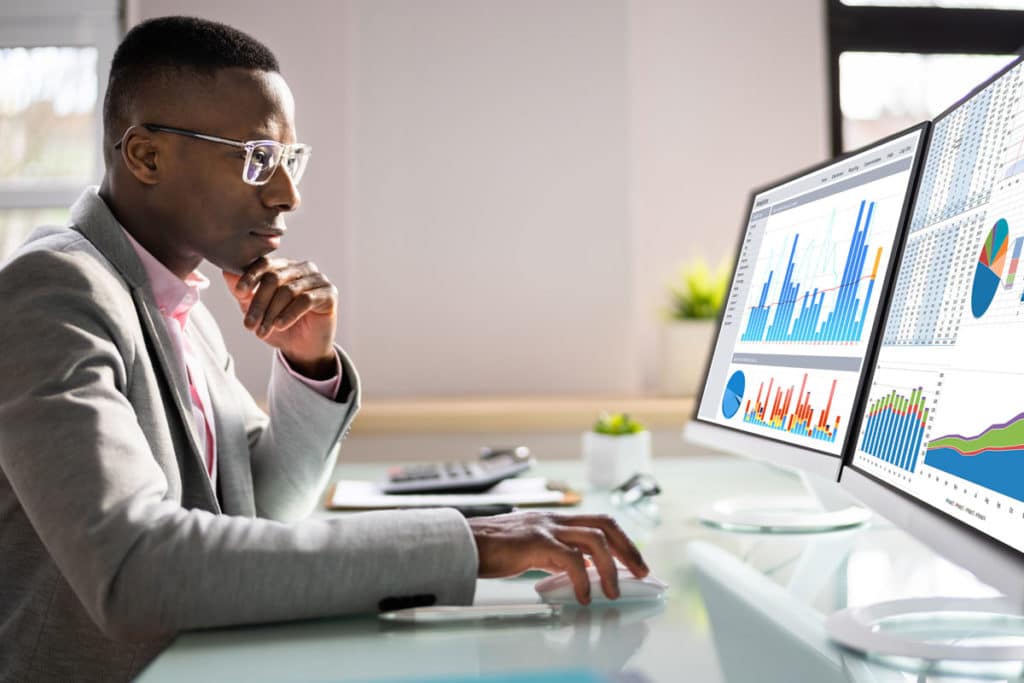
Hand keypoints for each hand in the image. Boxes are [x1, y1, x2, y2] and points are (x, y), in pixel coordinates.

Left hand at [223, 258, 337, 377]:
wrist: (302, 349)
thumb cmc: (279, 326)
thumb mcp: (255, 308)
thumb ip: (242, 290)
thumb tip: (226, 271)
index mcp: (284, 267)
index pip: (265, 263)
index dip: (250, 276)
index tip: (238, 293)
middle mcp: (302, 269)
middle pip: (275, 278)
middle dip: (258, 303)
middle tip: (249, 325)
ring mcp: (318, 280)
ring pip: (288, 290)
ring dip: (271, 313)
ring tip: (262, 331)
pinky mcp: (329, 294)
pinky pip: (305, 300)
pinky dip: (289, 314)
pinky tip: (279, 326)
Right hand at [468, 511, 648, 604]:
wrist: (461, 543)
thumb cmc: (489, 550)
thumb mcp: (528, 549)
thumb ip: (553, 555)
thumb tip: (578, 572)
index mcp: (553, 519)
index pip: (598, 521)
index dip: (621, 539)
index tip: (634, 561)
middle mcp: (553, 519)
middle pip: (605, 524)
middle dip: (628, 548)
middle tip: (641, 572)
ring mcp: (545, 527)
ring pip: (595, 540)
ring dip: (610, 567)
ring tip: (613, 591)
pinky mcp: (535, 542)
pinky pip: (571, 560)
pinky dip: (583, 580)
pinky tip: (583, 596)